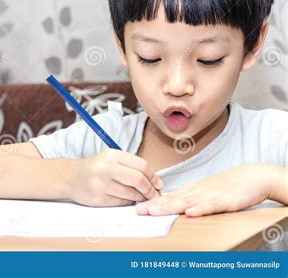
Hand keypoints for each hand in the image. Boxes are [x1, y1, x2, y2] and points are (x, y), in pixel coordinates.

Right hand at [67, 149, 162, 206]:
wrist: (71, 177)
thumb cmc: (96, 168)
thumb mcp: (112, 159)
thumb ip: (132, 166)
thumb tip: (156, 182)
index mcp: (112, 155)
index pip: (141, 166)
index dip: (153, 176)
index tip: (158, 184)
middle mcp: (105, 168)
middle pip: (138, 180)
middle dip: (149, 189)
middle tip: (153, 194)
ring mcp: (100, 184)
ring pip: (131, 193)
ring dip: (140, 197)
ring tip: (141, 197)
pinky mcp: (97, 198)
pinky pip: (120, 202)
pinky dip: (128, 202)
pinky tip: (127, 199)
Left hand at [135, 163, 275, 216]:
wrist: (254, 176)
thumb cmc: (228, 187)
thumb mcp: (204, 193)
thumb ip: (188, 200)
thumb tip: (168, 206)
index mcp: (191, 191)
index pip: (168, 198)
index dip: (151, 202)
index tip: (135, 208)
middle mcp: (197, 192)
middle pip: (173, 199)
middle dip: (154, 205)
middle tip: (137, 210)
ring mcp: (211, 195)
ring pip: (187, 202)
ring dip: (170, 206)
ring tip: (154, 210)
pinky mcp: (227, 200)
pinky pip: (212, 205)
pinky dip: (201, 209)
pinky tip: (190, 213)